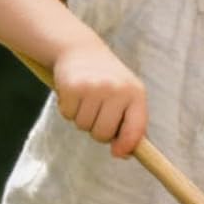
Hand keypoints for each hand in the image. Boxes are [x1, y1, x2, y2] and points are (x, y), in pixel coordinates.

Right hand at [51, 40, 146, 156]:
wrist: (80, 49)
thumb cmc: (107, 80)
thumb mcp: (127, 95)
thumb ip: (130, 123)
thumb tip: (123, 154)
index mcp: (136, 94)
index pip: (136, 128)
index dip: (127, 146)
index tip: (117, 153)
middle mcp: (117, 90)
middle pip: (103, 134)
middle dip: (97, 131)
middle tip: (96, 113)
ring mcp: (94, 87)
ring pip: (83, 126)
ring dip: (82, 119)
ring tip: (86, 100)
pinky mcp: (72, 86)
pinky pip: (67, 115)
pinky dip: (68, 109)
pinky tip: (74, 94)